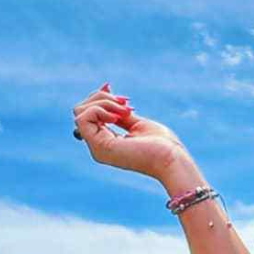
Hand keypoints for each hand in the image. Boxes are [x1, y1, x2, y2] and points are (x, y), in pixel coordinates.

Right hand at [73, 82, 190, 183]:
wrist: (173, 160)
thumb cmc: (164, 146)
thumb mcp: (138, 123)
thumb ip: (120, 114)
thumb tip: (107, 93)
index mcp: (107, 142)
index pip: (89, 115)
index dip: (101, 99)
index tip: (123, 98)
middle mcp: (98, 146)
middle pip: (81, 110)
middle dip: (102, 98)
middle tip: (126, 103)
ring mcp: (97, 148)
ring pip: (80, 112)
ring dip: (103, 102)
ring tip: (126, 110)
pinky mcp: (100, 147)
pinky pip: (83, 118)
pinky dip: (99, 109)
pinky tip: (119, 117)